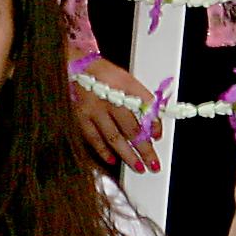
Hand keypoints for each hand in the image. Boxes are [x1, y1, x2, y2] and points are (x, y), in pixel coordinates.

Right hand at [70, 57, 159, 173]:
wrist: (77, 67)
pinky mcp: (81, 117)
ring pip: (115, 138)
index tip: (158, 137)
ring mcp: (95, 110)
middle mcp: (112, 99)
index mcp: (127, 87)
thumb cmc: (105, 76)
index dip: (155, 125)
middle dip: (145, 149)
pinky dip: (103, 150)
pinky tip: (112, 159)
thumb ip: (143, 100)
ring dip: (128, 155)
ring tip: (139, 167)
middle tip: (154, 164)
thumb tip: (154, 125)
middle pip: (132, 129)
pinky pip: (94, 138)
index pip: (146, 108)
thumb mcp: (129, 81)